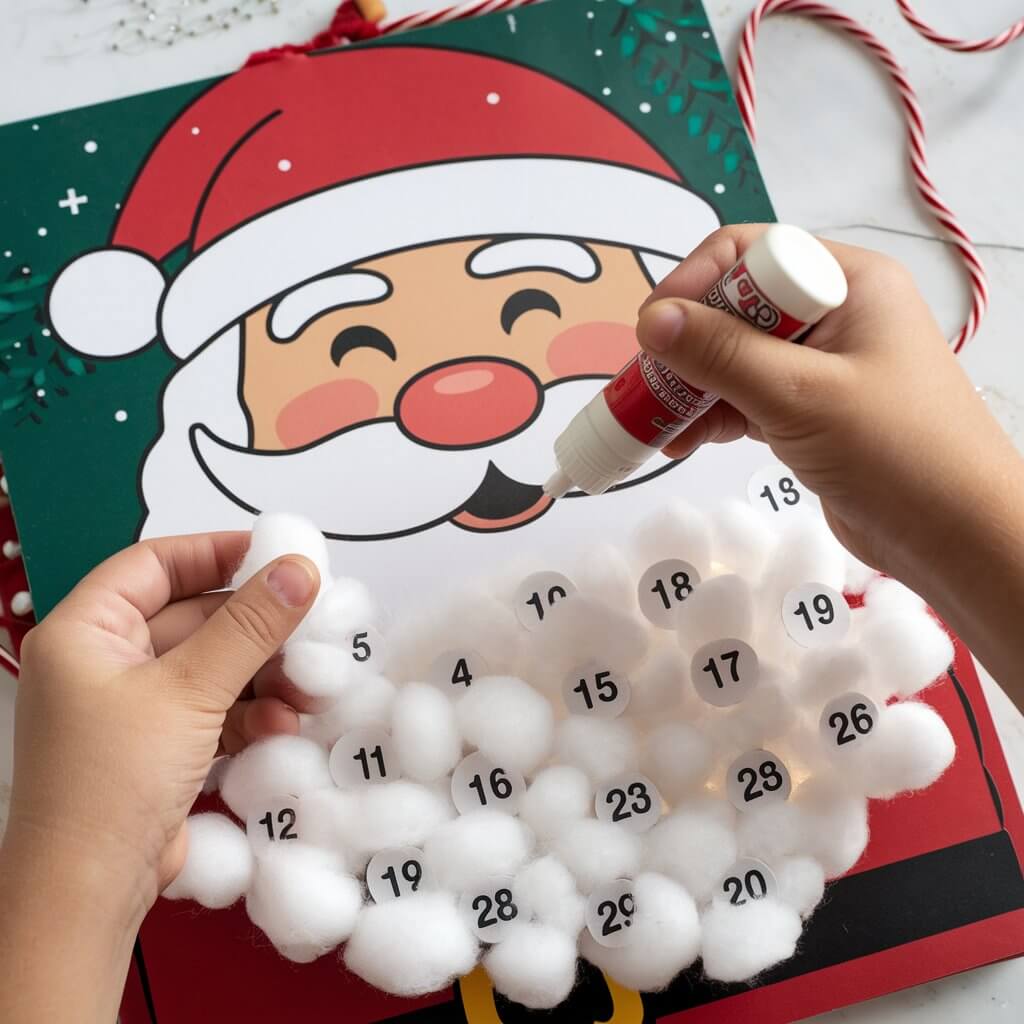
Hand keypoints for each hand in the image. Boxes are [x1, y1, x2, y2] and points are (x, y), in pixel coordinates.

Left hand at [3, 534, 318, 928]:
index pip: (154, 565)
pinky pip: (214, 710)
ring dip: (262, 676)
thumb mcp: (189, 690)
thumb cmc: (108, 784)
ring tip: (305, 687)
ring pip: (212, 667)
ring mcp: (133, 708)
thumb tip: (298, 570)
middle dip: (255, 628)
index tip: (272, 553)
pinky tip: (280, 725)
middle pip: (194, 618)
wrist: (89, 892)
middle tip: (308, 622)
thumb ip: (250, 625)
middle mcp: (104, 663)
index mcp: (86, 632)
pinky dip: (249, 714)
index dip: (214, 553)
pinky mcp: (159, 747)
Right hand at [637, 224, 1023, 584]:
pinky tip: (679, 441)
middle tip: (643, 382)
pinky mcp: (810, 412)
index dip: (696, 283)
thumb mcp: (801, 395)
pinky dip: (711, 417)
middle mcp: (834, 315)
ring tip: (651, 422)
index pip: (752, 254)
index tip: (653, 327)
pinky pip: (745, 398)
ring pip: (734, 358)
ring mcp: (821, 367)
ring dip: (690, 387)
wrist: (957, 538)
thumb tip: (651, 320)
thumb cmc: (899, 453)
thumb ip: (722, 355)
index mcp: (849, 284)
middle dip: (685, 345)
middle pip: (736, 308)